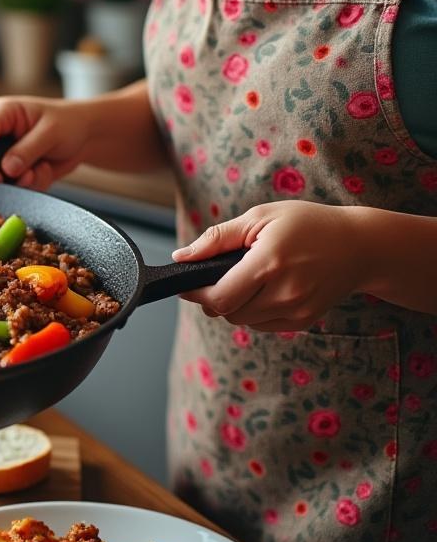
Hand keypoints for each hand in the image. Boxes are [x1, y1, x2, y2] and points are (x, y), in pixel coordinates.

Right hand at [0, 96, 90, 190]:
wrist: (86, 137)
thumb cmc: (68, 123)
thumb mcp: (51, 131)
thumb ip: (27, 149)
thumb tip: (7, 169)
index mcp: (0, 114)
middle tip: (2, 178)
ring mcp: (3, 156)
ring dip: (18, 181)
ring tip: (37, 170)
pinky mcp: (12, 173)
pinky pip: (15, 187)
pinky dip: (31, 184)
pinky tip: (43, 170)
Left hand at [172, 201, 365, 330]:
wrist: (360, 246)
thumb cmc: (306, 225)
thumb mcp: (260, 217)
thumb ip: (217, 238)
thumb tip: (181, 257)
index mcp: (270, 263)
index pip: (219, 297)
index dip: (196, 294)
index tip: (186, 283)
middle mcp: (285, 292)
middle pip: (228, 312)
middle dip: (212, 298)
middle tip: (213, 278)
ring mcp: (297, 310)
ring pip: (243, 321)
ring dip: (232, 305)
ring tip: (243, 279)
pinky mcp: (304, 320)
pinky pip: (262, 325)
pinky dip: (252, 311)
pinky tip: (262, 289)